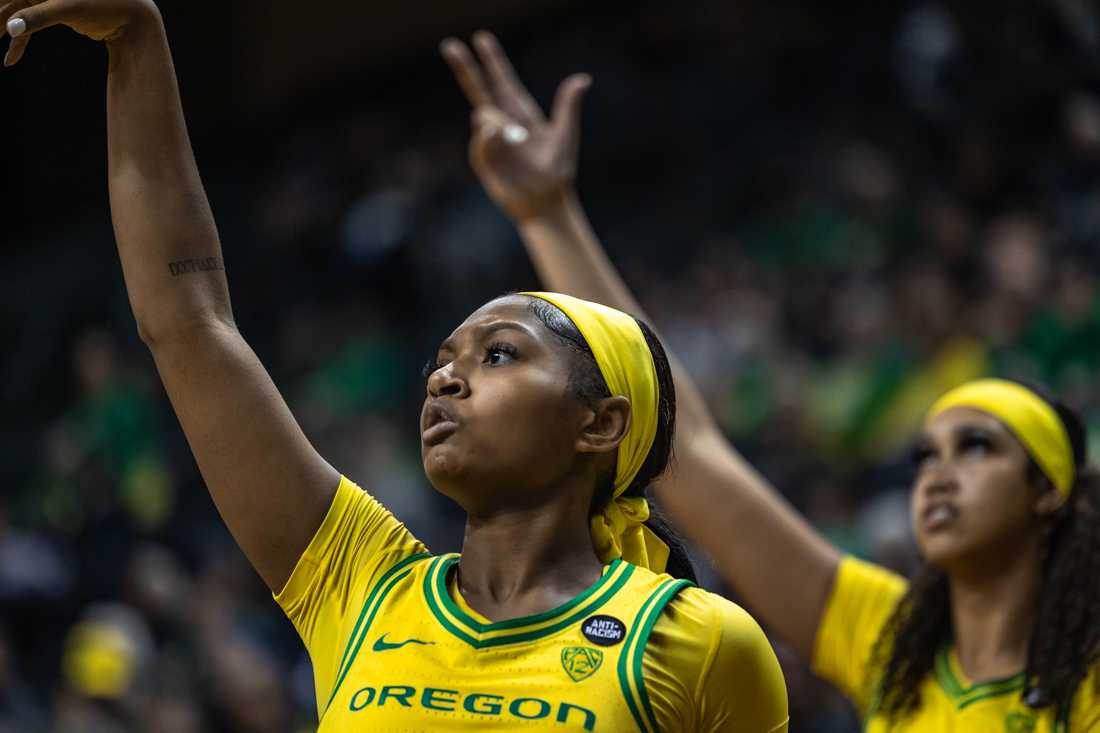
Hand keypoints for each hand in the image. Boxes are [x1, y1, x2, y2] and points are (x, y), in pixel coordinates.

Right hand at [2, 0, 159, 66]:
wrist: (130, 15)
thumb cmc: (103, 4)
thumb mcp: (69, 8)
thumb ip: (38, 17)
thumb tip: (11, 28)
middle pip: (7, 3)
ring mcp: (43, 0)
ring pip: (15, 16)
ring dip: (3, 32)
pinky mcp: (52, 15)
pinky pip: (28, 29)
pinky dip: (19, 43)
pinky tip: (10, 60)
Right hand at [441, 31, 590, 221]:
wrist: (544, 204)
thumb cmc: (557, 173)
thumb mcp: (565, 137)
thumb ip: (568, 108)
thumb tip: (582, 79)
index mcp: (521, 113)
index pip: (503, 81)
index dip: (493, 60)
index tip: (481, 38)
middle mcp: (502, 123)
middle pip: (478, 89)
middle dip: (465, 67)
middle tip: (450, 45)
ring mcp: (489, 140)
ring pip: (482, 115)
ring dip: (495, 120)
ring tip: (514, 137)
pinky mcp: (482, 158)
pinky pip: (480, 139)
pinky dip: (489, 137)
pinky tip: (500, 140)